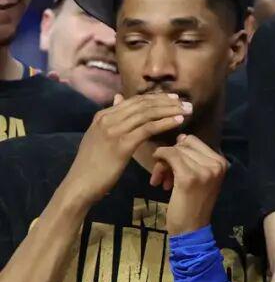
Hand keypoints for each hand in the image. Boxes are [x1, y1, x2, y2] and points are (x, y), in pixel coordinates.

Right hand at [61, 93, 189, 207]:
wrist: (80, 184)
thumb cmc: (93, 165)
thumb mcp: (99, 136)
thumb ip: (112, 118)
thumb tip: (119, 98)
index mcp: (103, 115)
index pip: (134, 101)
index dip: (156, 98)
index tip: (173, 99)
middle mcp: (107, 119)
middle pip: (142, 104)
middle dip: (166, 102)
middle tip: (185, 102)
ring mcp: (113, 130)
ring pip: (147, 114)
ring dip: (169, 110)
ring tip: (186, 110)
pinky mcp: (121, 144)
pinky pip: (147, 129)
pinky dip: (165, 123)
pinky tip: (178, 122)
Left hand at [152, 134, 227, 234]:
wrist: (192, 229)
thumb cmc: (193, 204)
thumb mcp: (200, 177)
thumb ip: (194, 157)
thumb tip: (180, 137)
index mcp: (221, 162)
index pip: (194, 141)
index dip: (179, 150)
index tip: (173, 166)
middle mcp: (217, 164)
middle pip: (184, 144)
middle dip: (170, 156)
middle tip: (165, 175)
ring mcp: (204, 170)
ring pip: (176, 150)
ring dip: (163, 163)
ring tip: (161, 180)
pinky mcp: (189, 177)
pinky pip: (170, 156)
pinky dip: (159, 162)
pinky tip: (156, 178)